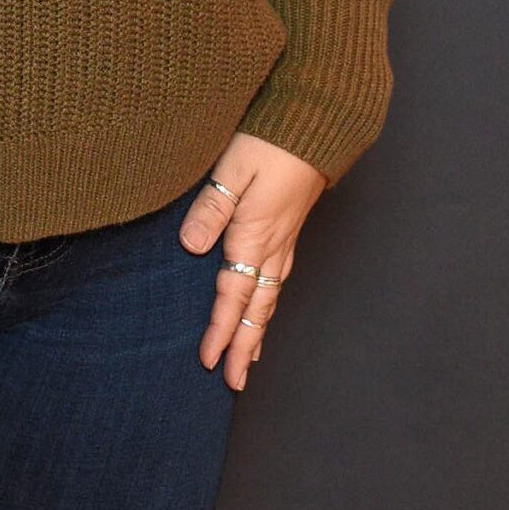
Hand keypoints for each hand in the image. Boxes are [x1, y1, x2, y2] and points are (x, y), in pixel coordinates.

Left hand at [180, 131, 326, 391]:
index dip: (220, 330)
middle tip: (233, 383)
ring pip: (269, 299)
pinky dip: (267, 308)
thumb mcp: (233, 168)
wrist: (315, 126)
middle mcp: (273, 247)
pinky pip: (277, 283)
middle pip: (256, 309)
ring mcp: (284, 242)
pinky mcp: (289, 232)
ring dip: (256, 332)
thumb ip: (212, 208)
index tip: (210, 362)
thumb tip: (192, 247)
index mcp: (254, 235)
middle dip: (243, 346)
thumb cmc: (271, 142)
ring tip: (247, 361)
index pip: (233, 294)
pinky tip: (262, 313)